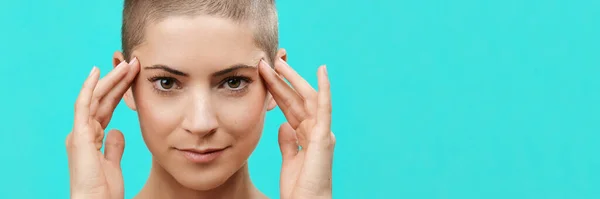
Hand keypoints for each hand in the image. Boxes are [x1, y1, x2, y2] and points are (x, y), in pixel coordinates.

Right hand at [65, 58, 139, 198]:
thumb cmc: (103, 189)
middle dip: (118, 80)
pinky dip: (90, 87)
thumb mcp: (113, 163)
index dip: (120, 91)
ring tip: (126, 63)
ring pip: (96, 97)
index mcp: (92, 137)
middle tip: (133, 63)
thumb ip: (113, 146)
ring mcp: (80, 131)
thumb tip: (117, 132)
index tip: (133, 77)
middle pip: (103, 98)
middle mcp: (84, 131)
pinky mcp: (80, 134)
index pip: (107, 106)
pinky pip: (83, 105)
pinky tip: (97, 72)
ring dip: (112, 79)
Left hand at [259, 58, 334, 198]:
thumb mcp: (289, 160)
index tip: (264, 75)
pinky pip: (324, 108)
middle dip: (283, 80)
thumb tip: (283, 125)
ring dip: (293, 79)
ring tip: (280, 62)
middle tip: (269, 61)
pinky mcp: (324, 136)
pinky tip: (321, 71)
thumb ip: (287, 141)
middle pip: (297, 98)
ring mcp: (322, 132)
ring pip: (307, 98)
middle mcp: (316, 130)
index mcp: (306, 135)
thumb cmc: (300, 187)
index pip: (290, 106)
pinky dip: (324, 88)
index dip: (277, 90)